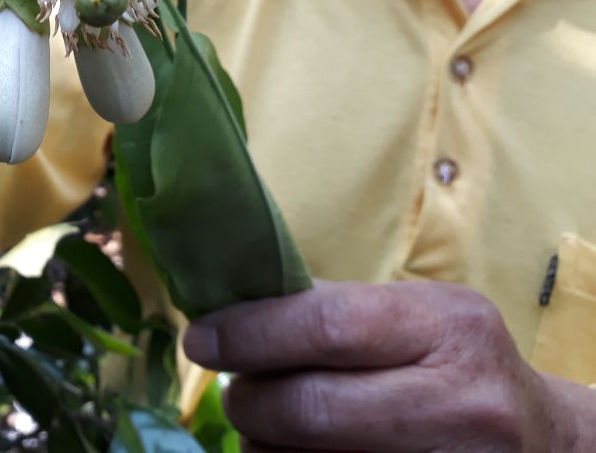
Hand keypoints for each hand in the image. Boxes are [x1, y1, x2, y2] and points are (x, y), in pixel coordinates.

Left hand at [183, 281, 595, 451]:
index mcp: (446, 326)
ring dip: (265, 446)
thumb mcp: (414, 319)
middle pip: (312, 408)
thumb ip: (330, 309)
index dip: (250, 334)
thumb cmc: (454, 366)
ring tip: (268, 425)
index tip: (199, 338)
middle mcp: (462, 401)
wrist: (545, 444)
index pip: (325, 325)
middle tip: (235, 391)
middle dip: (249, 400)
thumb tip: (230, 306)